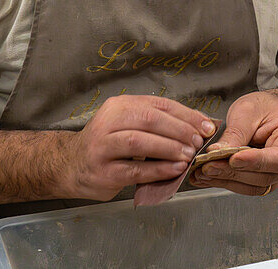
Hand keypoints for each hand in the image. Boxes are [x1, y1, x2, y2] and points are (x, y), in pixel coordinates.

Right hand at [61, 95, 215, 201]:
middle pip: (149, 119)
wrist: (71, 165)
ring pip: (139, 141)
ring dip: (169, 148)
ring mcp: (102, 147)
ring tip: (189, 154)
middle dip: (179, 129)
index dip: (185, 114)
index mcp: (119, 106)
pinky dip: (158, 169)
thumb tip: (201, 124)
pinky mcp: (103, 171)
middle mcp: (108, 122)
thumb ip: (159, 123)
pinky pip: (134, 169)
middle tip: (199, 140)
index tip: (207, 125)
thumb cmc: (109, 144)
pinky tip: (174, 169)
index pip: (158, 104)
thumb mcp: (129, 125)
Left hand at [189, 91, 277, 195]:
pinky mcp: (264, 179)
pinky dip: (226, 182)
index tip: (233, 159)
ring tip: (202, 172)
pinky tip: (208, 177)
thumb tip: (216, 153)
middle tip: (207, 166)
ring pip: (254, 186)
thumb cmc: (264, 106)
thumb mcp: (248, 110)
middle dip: (233, 172)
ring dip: (226, 180)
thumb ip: (236, 133)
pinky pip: (246, 186)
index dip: (256, 161)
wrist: (270, 111)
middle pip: (264, 176)